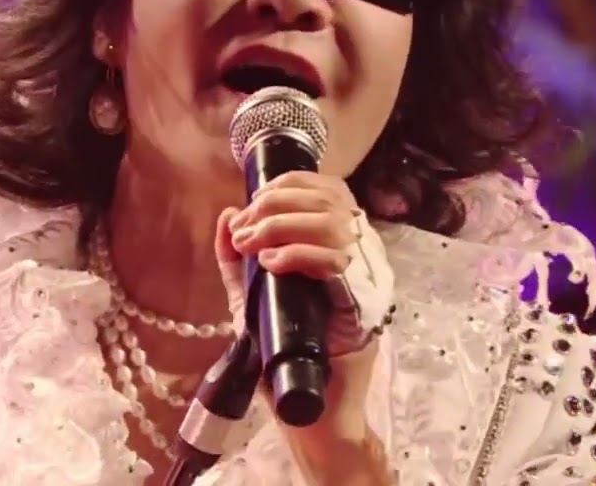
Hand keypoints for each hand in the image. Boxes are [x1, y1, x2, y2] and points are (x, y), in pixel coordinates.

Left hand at [213, 172, 394, 450]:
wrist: (309, 409)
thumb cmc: (284, 355)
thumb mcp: (252, 299)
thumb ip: (237, 262)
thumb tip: (227, 215)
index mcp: (343, 248)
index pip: (330, 191)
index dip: (289, 186)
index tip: (251, 206)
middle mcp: (362, 259)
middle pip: (329, 201)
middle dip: (275, 206)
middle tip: (243, 232)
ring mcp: (368, 283)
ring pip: (334, 226)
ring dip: (282, 226)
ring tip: (252, 246)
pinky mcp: (364, 309)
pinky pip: (338, 266)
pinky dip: (300, 255)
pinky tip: (272, 263)